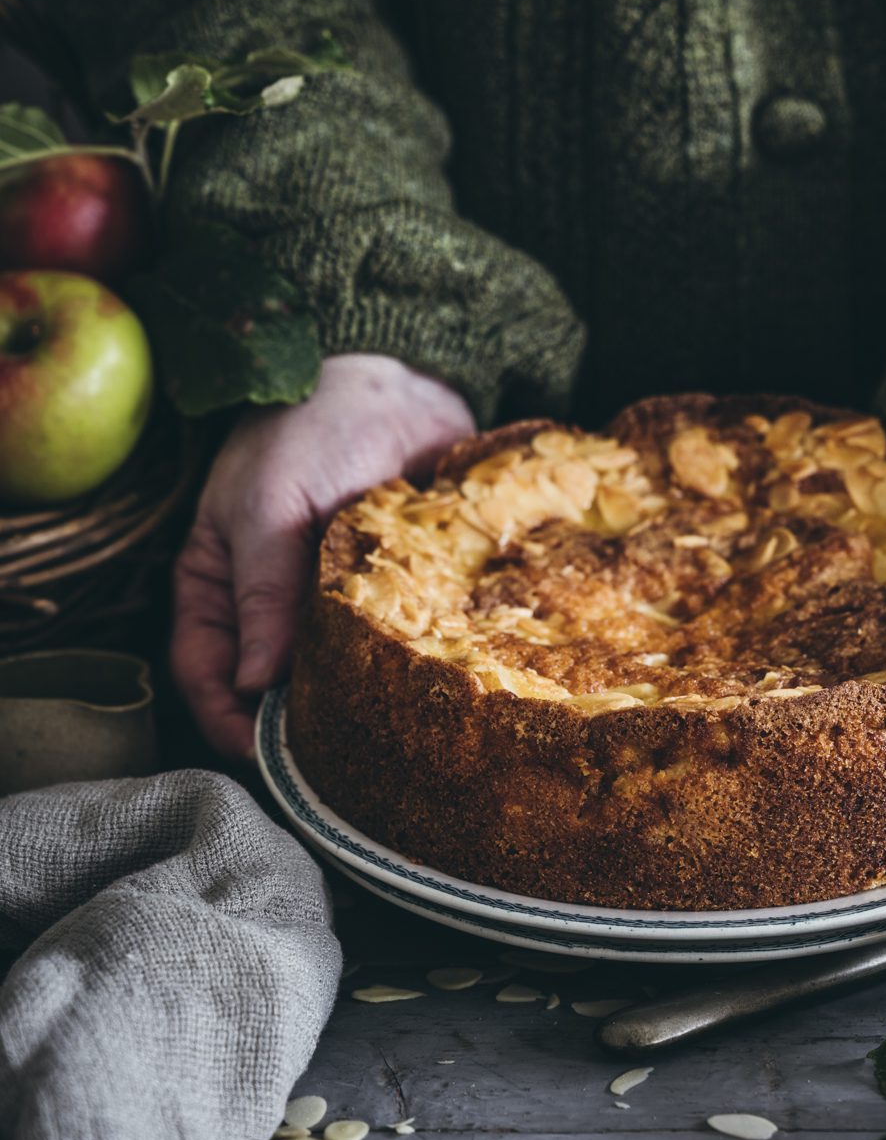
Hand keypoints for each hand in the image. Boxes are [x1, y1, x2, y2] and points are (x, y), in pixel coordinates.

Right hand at [172, 354, 475, 757]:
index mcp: (220, 586)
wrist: (400, 384)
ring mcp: (334, 606)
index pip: (206, 674)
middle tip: (333, 755)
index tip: (263, 753)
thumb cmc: (312, 428)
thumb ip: (262, 592)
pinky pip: (392, 651)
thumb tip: (256, 686)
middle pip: (272, 691)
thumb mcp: (268, 506)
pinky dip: (404, 673)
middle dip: (296, 728)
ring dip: (353, 706)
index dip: (226, 720)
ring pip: (335, 679)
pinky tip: (425, 691)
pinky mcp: (393, 600)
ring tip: (381, 732)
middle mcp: (274, 607)